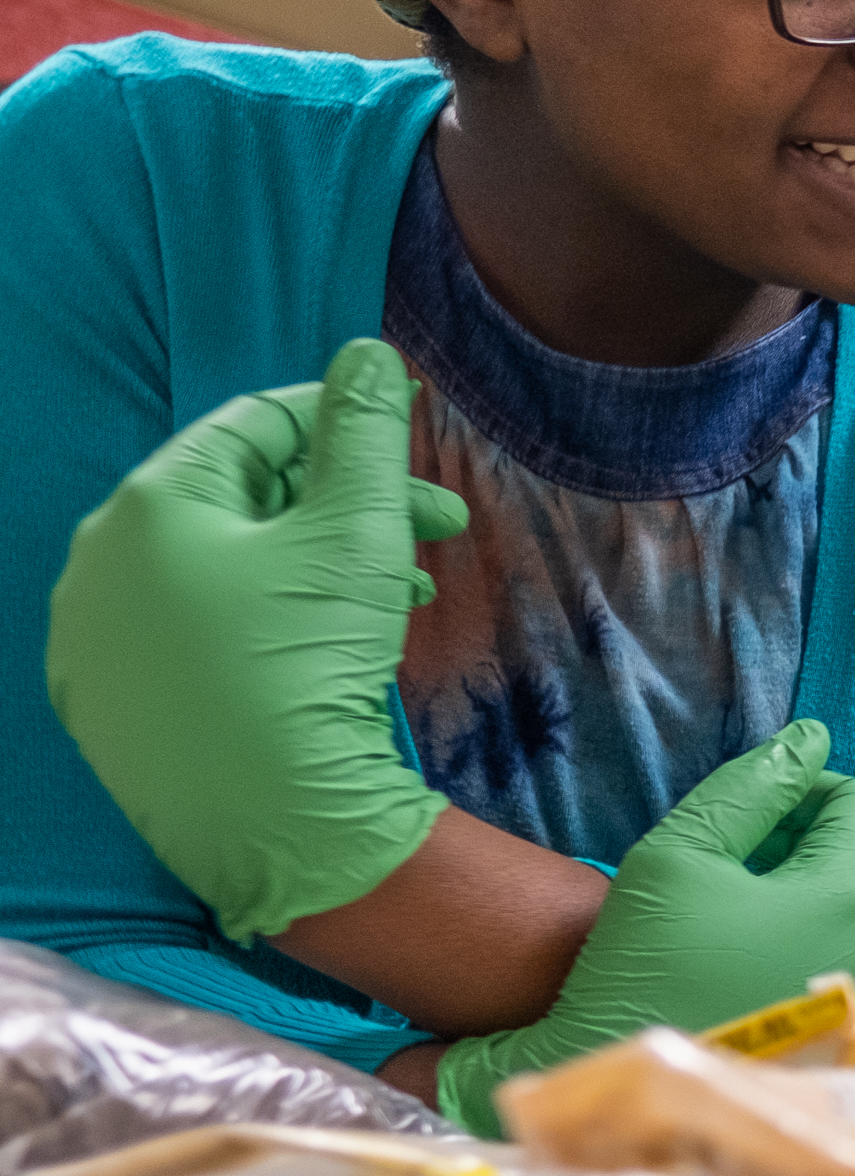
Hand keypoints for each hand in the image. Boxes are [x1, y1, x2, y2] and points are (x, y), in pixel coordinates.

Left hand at [46, 339, 468, 943]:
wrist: (270, 821)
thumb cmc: (306, 660)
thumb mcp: (354, 532)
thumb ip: (365, 433)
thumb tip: (367, 354)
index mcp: (149, 505)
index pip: (254, 427)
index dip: (345, 420)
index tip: (415, 435)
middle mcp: (100, 564)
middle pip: (241, 501)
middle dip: (348, 506)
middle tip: (436, 531)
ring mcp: (97, 644)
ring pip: (222, 572)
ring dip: (318, 567)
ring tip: (399, 596)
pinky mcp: (111, 709)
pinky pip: (195, 635)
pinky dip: (266, 622)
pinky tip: (329, 649)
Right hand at [431, 721, 854, 1134]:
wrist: (640, 1106)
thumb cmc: (645, 978)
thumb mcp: (674, 862)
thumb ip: (748, 790)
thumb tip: (809, 740)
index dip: (807, 797)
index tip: (758, 822)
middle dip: (835, 846)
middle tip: (761, 870)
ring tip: (783, 923)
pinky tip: (810, 975)